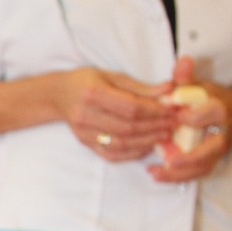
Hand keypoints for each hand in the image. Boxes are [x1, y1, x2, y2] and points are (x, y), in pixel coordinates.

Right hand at [53, 67, 175, 161]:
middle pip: (128, 127)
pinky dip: (132, 153)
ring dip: (146, 142)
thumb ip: (140, 87)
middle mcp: (86, 114)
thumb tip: (169, 90)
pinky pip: (111, 154)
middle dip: (154, 127)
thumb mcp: (112, 76)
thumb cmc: (86, 81)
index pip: (130, 107)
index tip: (171, 111)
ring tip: (163, 136)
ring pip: (121, 143)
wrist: (58, 95)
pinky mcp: (85, 143)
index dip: (154, 111)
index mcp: (93, 92)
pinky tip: (146, 146)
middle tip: (172, 124)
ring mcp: (84, 132)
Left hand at [148, 56, 229, 182]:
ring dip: (180, 173)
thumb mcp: (203, 85)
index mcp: (220, 110)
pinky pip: (198, 172)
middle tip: (167, 160)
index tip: (173, 116)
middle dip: (190, 157)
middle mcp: (221, 132)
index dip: (193, 116)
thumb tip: (182, 61)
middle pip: (210, 149)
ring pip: (203, 166)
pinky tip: (157, 175)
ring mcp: (218, 149)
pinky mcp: (212, 160)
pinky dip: (179, 177)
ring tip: (155, 173)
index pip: (210, 114)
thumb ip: (188, 77)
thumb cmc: (217, 98)